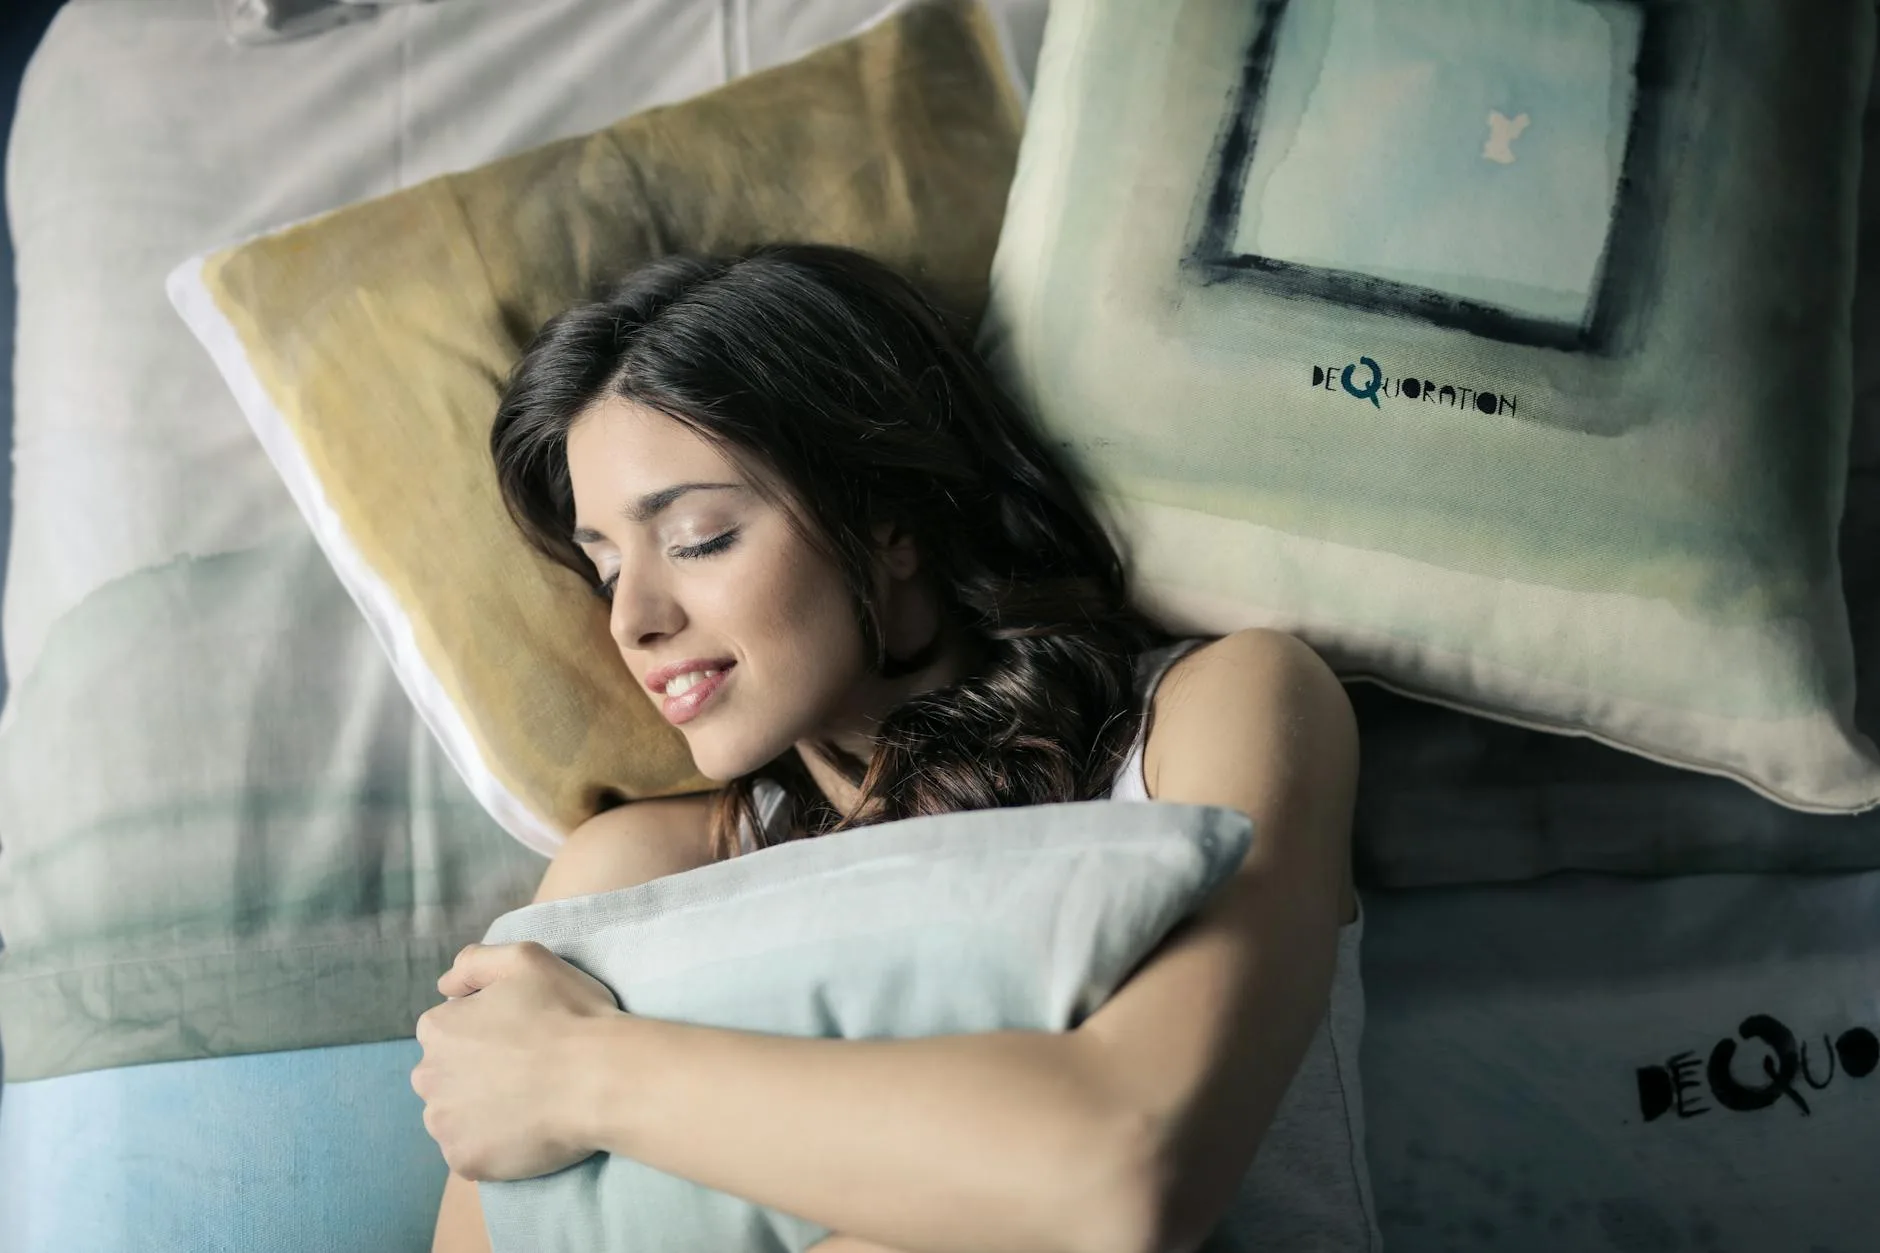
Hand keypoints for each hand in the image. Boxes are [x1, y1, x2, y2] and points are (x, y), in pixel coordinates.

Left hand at [411, 941, 624, 1181]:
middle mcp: (428, 1077)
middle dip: (474, 1074)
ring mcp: (444, 1124)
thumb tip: (445, 986)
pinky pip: (472, 1153)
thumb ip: (475, 962)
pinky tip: (525, 1131)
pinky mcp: (465, 1160)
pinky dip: (493, 1146)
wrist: (600, 1078)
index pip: (448, 1031)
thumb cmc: (567, 1014)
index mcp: (438, 1029)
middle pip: (445, 1076)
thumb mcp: (526, 959)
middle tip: (524, 1072)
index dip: (486, 1032)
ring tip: (527, 1104)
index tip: (520, 1037)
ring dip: (481, 1112)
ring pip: (455, 1117)